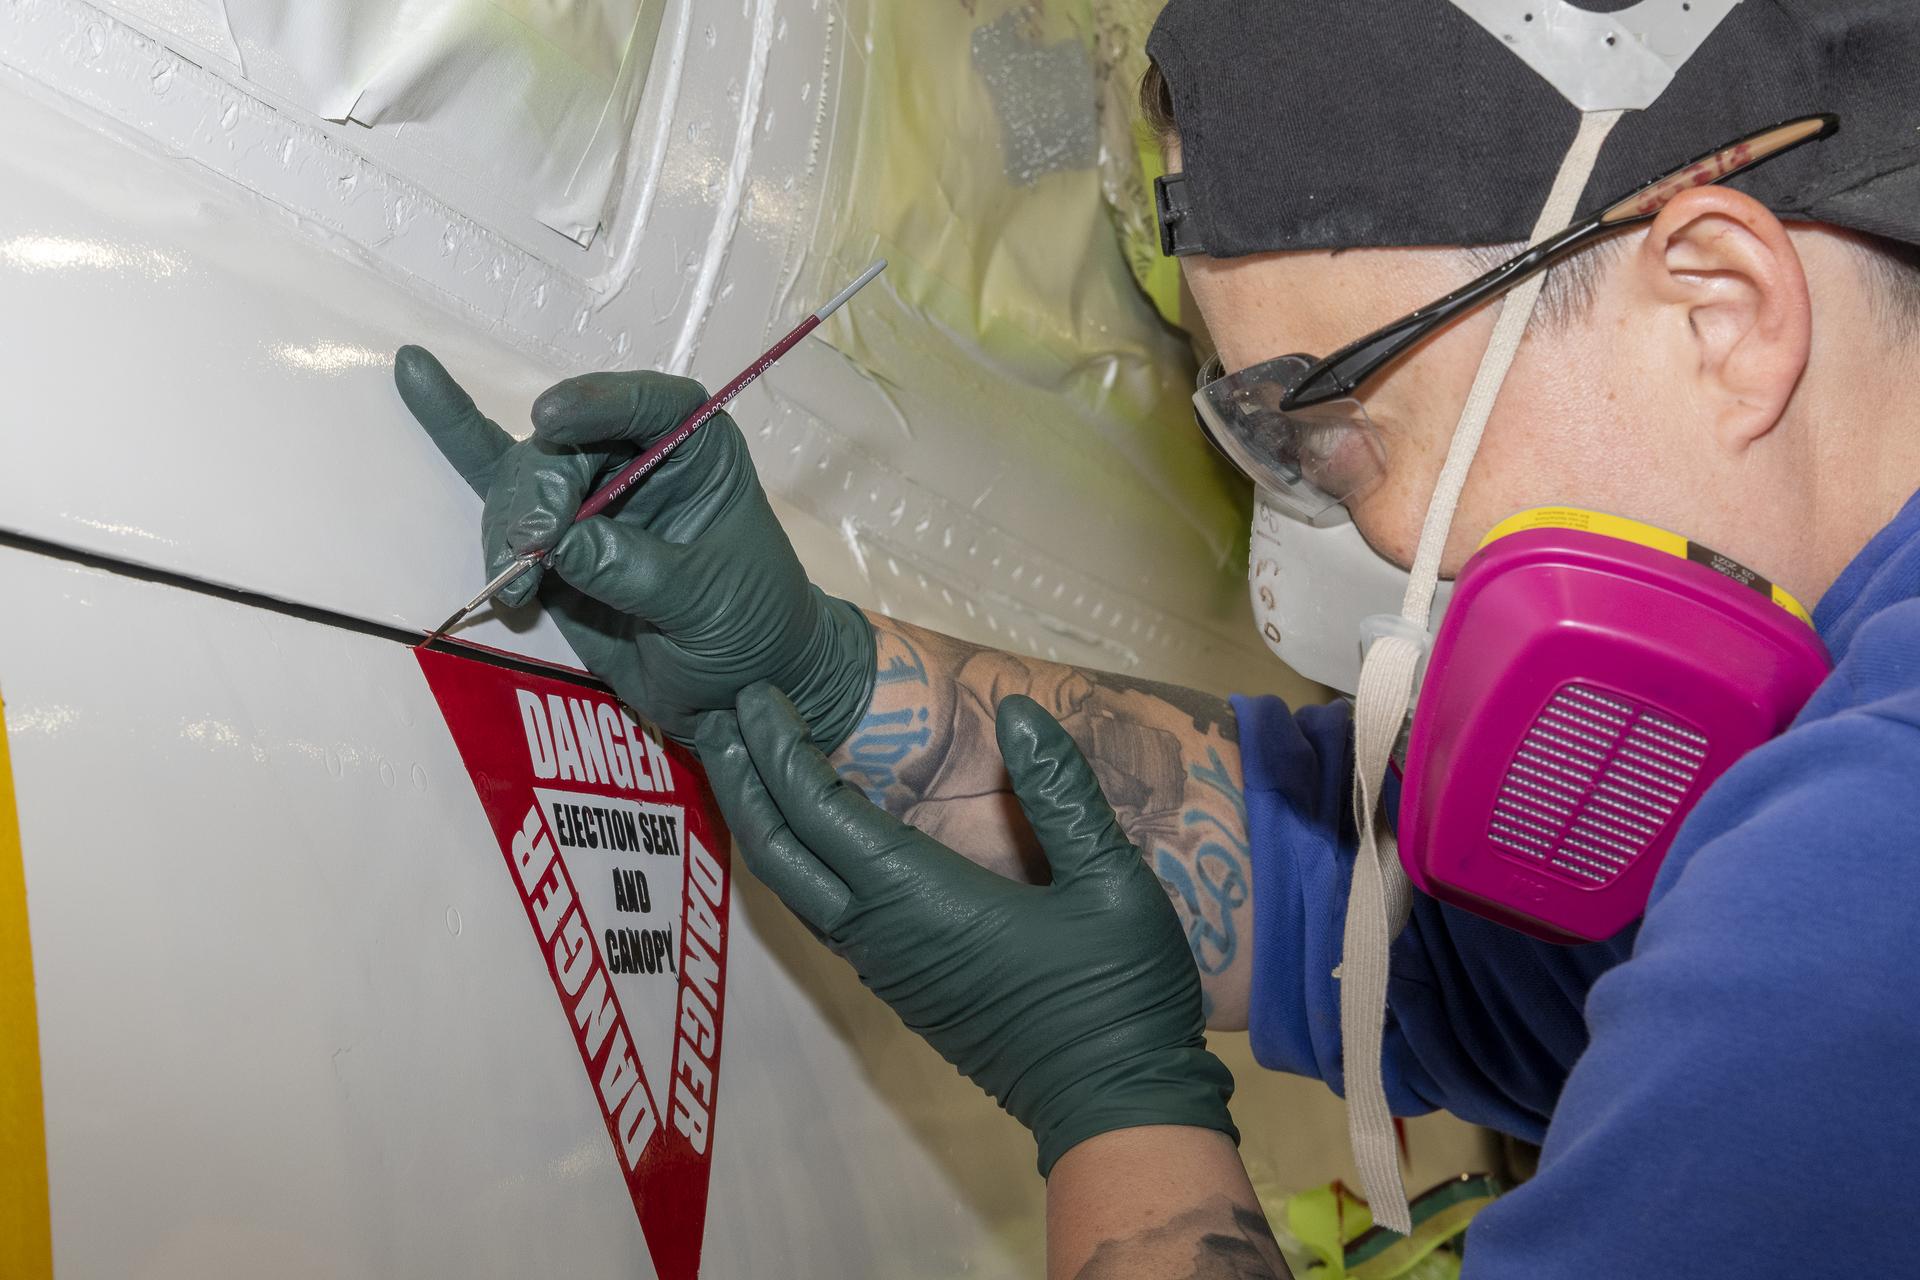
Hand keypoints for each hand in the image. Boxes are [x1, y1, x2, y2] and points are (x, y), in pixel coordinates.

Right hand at [393, 346, 874, 747]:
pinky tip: (416, 375)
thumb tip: (562, 544)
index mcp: (696, 452)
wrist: (735, 685)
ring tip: (516, 589)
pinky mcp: (551, 533)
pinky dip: (456, 432)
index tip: (550, 420)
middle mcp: (638, 455)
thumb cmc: (747, 628)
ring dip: (507, 529)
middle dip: (536, 497)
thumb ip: (636, 571)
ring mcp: (589, 491)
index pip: (650, 404)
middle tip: (530, 553)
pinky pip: (495, 479)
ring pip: (522, 481)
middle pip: (564, 448)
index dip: (597, 402)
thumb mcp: (708, 604)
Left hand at [696, 682, 1237, 1174]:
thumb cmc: (1117, 996)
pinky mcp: (897, 984)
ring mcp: (882, 965)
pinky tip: (805, 833)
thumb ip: (1063, 792)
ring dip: (759, 818)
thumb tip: (1017, 709)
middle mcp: (879, 933)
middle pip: (778, 849)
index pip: (819, 810)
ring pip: (789, 887)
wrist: (1113, 1106)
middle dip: (743, 777)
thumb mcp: (1113, 882)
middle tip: (721, 712)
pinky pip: (818, 911)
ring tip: (743, 759)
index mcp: (918, 900)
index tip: (756, 694)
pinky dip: (793, 858)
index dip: (780, 747)